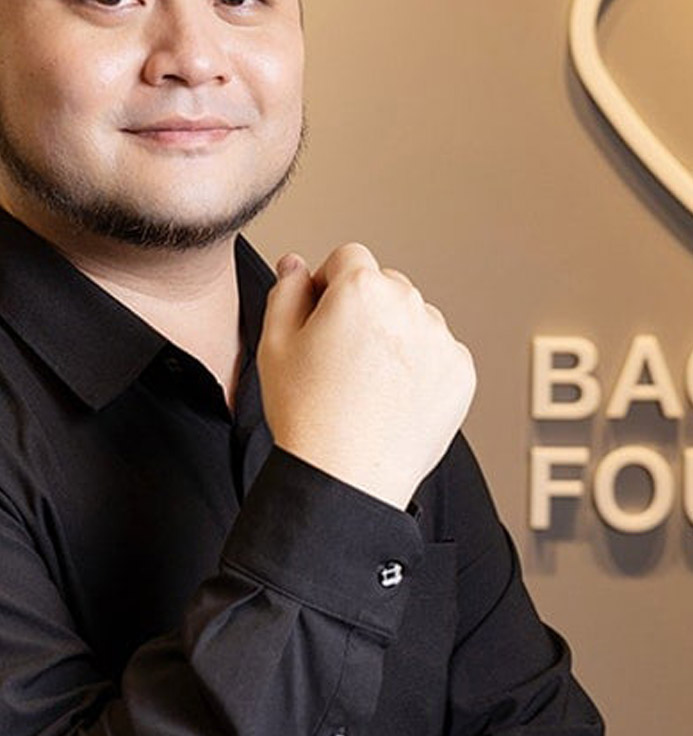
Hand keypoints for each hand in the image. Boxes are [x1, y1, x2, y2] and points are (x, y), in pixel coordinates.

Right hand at [257, 244, 475, 509]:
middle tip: (339, 356)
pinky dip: (418, 365)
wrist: (346, 478)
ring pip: (413, 316)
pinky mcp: (460, 372)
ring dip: (394, 333)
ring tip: (366, 381)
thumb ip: (286, 291)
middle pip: (384, 283)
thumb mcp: (275, 344)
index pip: (347, 257)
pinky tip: (390, 395)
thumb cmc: (307, 414)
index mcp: (361, 289)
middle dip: (363, 307)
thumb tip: (296, 263)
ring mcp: (440, 339)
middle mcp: (408, 305)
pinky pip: (437, 350)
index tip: (321, 321)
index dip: (327, 286)